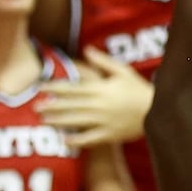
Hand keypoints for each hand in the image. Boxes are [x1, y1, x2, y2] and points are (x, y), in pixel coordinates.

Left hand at [38, 48, 154, 146]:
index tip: (40, 87)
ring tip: (43, 121)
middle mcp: (98, 105)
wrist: (156, 110)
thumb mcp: (123, 71)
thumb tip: (87, 50)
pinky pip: (88, 139)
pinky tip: (63, 141)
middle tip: (35, 107)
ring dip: (58, 121)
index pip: (72, 88)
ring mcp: (103, 121)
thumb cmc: (138, 89)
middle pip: (70, 105)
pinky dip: (75, 140)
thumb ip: (103, 61)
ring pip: (75, 121)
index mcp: (100, 88)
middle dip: (51, 106)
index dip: (55, 88)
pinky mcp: (108, 135)